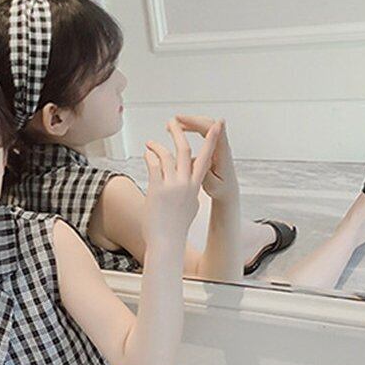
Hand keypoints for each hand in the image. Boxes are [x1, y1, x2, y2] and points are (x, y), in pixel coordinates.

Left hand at [143, 117, 221, 242]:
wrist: (166, 241)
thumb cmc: (175, 228)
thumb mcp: (189, 208)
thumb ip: (189, 192)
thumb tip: (188, 185)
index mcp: (195, 187)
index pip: (206, 158)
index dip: (212, 140)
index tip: (217, 125)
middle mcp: (185, 183)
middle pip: (185, 150)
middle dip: (179, 134)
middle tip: (173, 122)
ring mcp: (171, 185)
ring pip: (166, 156)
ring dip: (157, 146)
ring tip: (151, 142)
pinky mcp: (157, 188)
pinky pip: (153, 165)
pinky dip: (150, 156)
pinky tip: (147, 153)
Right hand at [175, 115, 238, 201]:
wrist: (228, 192)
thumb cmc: (220, 189)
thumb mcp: (212, 185)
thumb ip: (205, 174)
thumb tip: (195, 162)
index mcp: (222, 153)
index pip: (212, 132)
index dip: (197, 124)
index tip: (182, 121)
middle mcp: (221, 146)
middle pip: (208, 124)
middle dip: (191, 120)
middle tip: (174, 120)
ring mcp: (217, 145)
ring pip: (205, 127)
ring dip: (190, 123)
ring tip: (174, 125)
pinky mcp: (213, 148)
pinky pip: (202, 133)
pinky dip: (191, 128)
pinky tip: (180, 131)